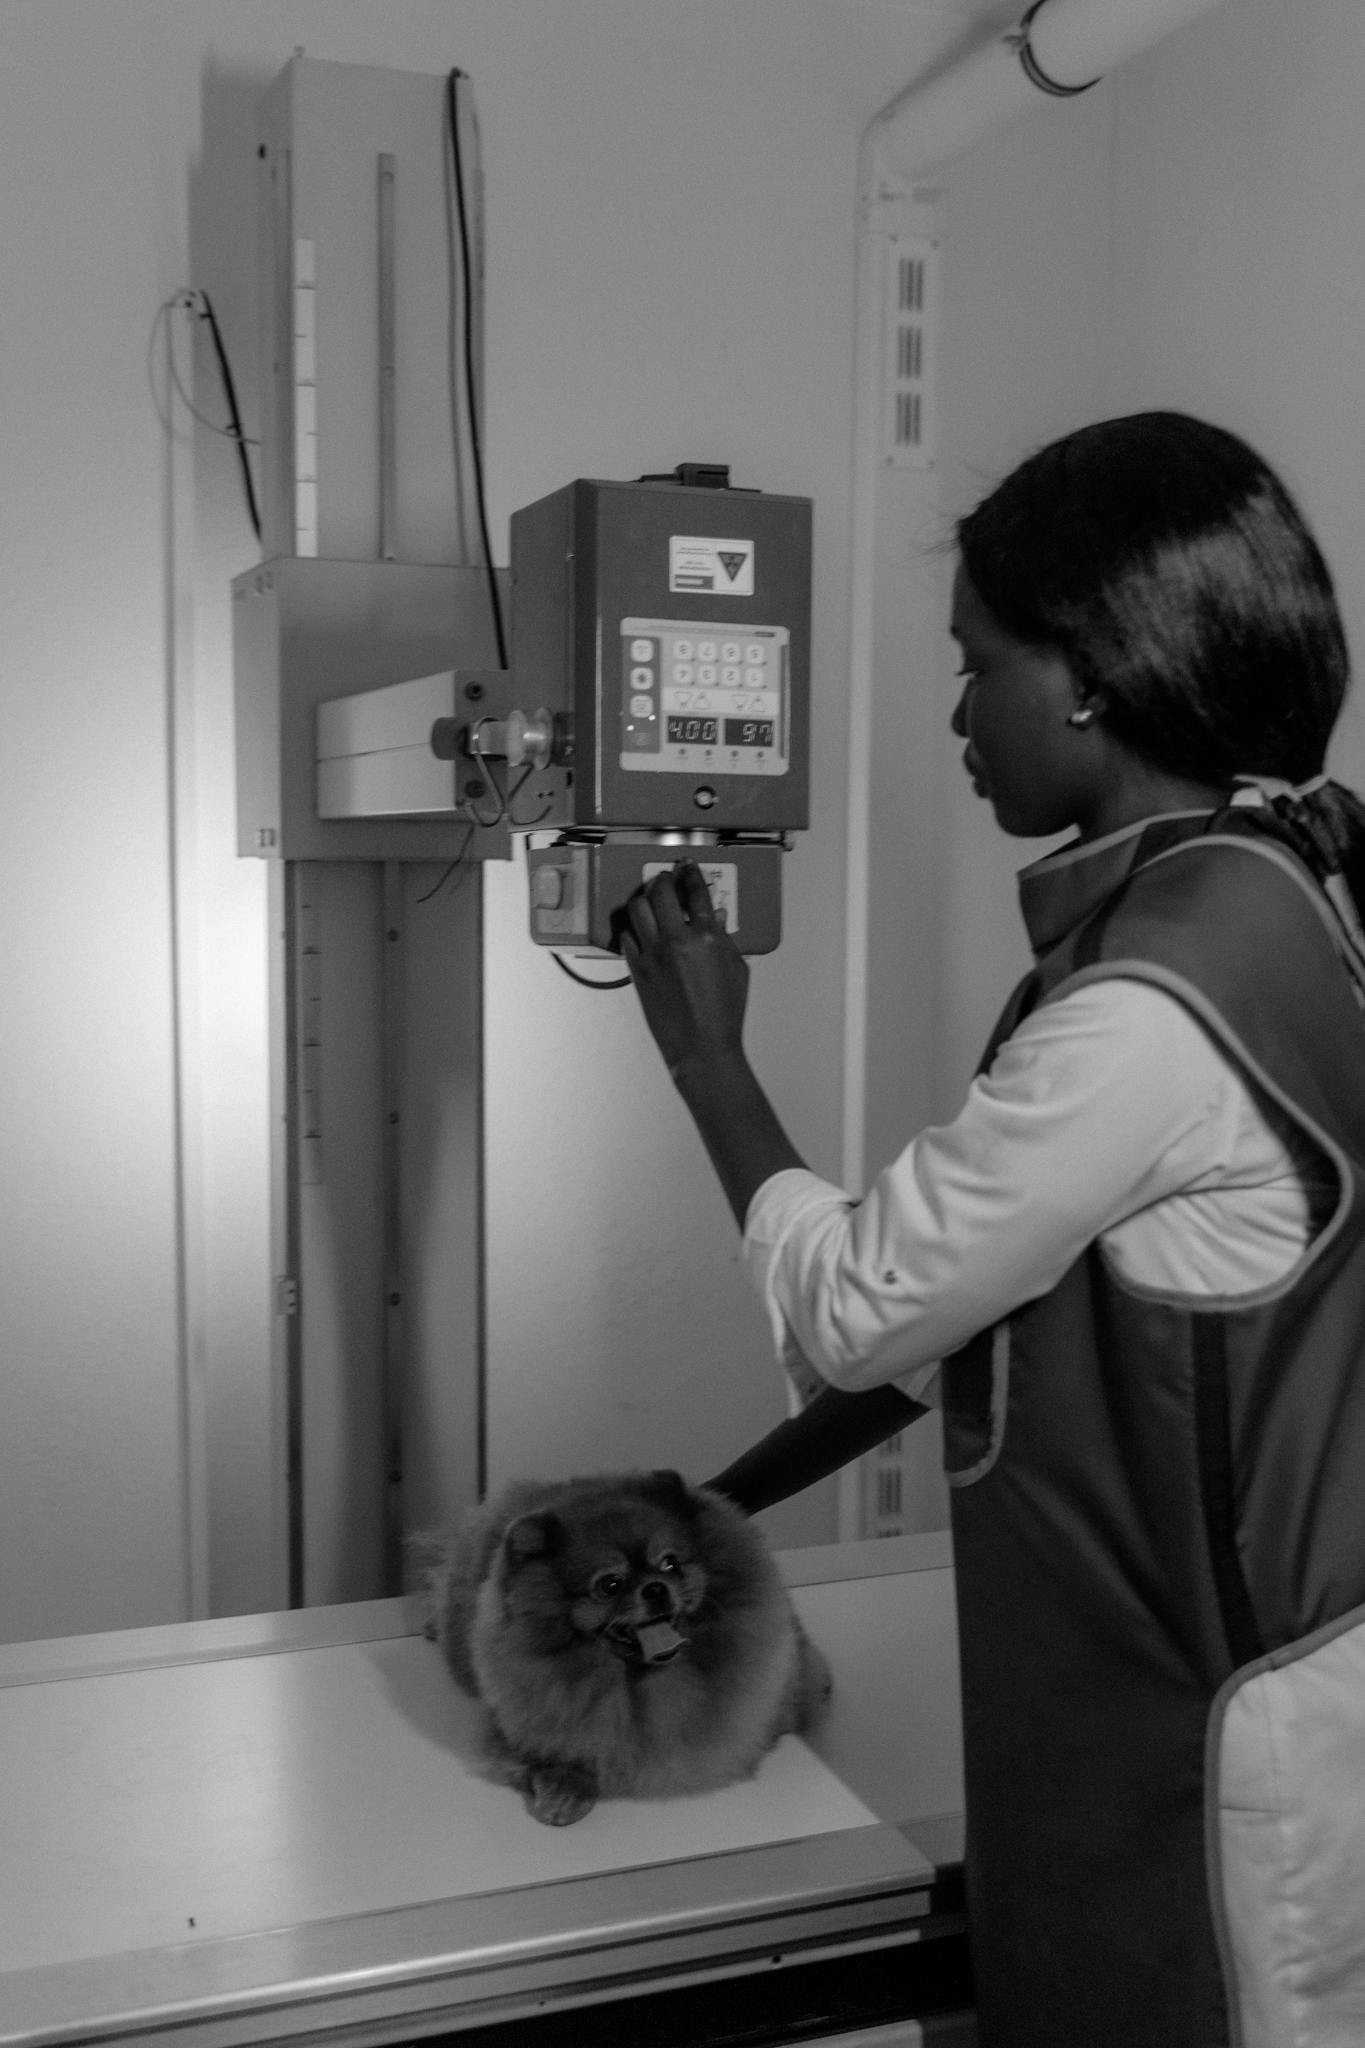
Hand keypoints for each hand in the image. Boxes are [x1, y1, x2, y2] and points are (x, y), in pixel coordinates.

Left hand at [618, 862, 749, 1077]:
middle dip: (663, 879)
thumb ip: (725, 940)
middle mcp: (677, 940)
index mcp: (708, 938)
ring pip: (638, 909)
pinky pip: (627, 936)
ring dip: (644, 898)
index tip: (688, 866)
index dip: (691, 874)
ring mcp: (653, 954)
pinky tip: (639, 928)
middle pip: (661, 892)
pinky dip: (632, 927)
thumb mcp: (737, 971)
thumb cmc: (725, 1013)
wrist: (701, 1047)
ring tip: (649, 898)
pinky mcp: (637, 969)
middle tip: (666, 878)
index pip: (697, 892)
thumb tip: (716, 917)